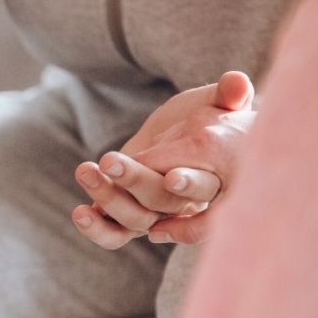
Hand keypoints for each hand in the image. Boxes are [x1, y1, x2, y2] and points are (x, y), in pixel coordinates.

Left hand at [72, 72, 255, 248]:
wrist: (177, 137)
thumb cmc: (202, 117)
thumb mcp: (214, 102)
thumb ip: (227, 95)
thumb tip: (237, 82)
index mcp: (213, 180)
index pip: (203, 187)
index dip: (189, 184)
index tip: (171, 177)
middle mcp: (185, 204)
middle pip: (163, 201)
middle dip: (135, 181)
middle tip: (110, 160)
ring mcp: (157, 215)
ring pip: (135, 218)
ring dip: (107, 197)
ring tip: (85, 170)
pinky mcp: (130, 221)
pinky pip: (114, 236)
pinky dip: (97, 229)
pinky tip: (80, 212)